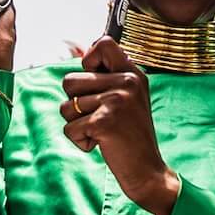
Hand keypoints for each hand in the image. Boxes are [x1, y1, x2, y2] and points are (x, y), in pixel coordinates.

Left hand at [60, 37, 180, 214]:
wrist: (148, 171)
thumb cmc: (131, 136)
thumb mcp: (127, 99)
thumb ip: (108, 77)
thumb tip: (79, 52)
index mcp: (133, 74)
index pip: (103, 43)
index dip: (88, 62)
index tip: (95, 83)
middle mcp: (126, 82)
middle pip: (70, 80)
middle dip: (75, 104)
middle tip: (99, 118)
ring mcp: (116, 101)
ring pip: (65, 106)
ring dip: (77, 124)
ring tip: (101, 132)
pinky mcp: (104, 122)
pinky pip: (69, 128)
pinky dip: (80, 141)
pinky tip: (101, 144)